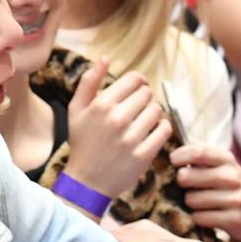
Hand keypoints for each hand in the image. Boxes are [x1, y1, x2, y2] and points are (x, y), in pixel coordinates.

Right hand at [65, 58, 172, 198]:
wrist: (87, 182)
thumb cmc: (82, 143)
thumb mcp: (76, 111)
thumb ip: (88, 82)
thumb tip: (105, 58)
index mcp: (101, 105)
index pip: (135, 79)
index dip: (138, 82)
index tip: (136, 91)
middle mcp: (117, 119)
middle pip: (147, 94)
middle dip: (144, 99)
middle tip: (136, 110)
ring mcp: (131, 138)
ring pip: (157, 110)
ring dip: (153, 114)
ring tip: (142, 122)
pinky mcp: (144, 154)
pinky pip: (164, 129)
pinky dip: (161, 128)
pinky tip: (151, 132)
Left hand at [170, 144, 240, 241]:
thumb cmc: (232, 188)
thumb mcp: (224, 167)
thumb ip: (202, 157)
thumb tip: (171, 145)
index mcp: (227, 160)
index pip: (197, 152)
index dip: (179, 156)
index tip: (173, 162)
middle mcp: (233, 176)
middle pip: (188, 176)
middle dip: (181, 183)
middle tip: (185, 186)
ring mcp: (236, 198)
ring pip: (192, 199)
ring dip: (190, 203)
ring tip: (197, 203)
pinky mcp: (235, 218)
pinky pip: (201, 217)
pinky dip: (198, 218)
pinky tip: (205, 216)